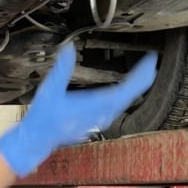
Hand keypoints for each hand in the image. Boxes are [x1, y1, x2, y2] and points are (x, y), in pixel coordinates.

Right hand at [0, 42, 156, 176]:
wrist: (37, 139)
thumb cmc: (43, 118)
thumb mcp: (50, 89)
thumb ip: (62, 69)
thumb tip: (68, 48)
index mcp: (94, 105)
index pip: (126, 89)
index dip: (141, 74)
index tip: (151, 60)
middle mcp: (101, 114)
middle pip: (129, 95)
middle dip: (142, 78)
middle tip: (151, 63)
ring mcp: (99, 119)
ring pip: (124, 103)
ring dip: (134, 88)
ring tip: (141, 74)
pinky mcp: (95, 122)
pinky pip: (116, 108)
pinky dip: (124, 96)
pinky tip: (122, 92)